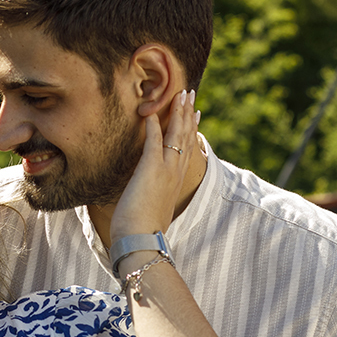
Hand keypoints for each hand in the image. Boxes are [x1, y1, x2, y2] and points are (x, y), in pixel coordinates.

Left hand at [111, 89, 197, 241]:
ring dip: (177, 113)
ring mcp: (166, 170)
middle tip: (190, 95)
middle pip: (186, 137)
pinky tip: (151, 113)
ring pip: (176, 135)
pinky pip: (154, 142)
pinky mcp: (151, 170)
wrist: (141, 241)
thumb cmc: (142, 231)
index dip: (191, 130)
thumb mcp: (152, 209)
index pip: (187, 150)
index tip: (195, 114)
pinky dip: (154, 126)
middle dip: (187, 114)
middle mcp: (175, 173)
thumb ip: (153, 198)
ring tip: (179, 94)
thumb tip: (147, 199)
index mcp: (176, 181)